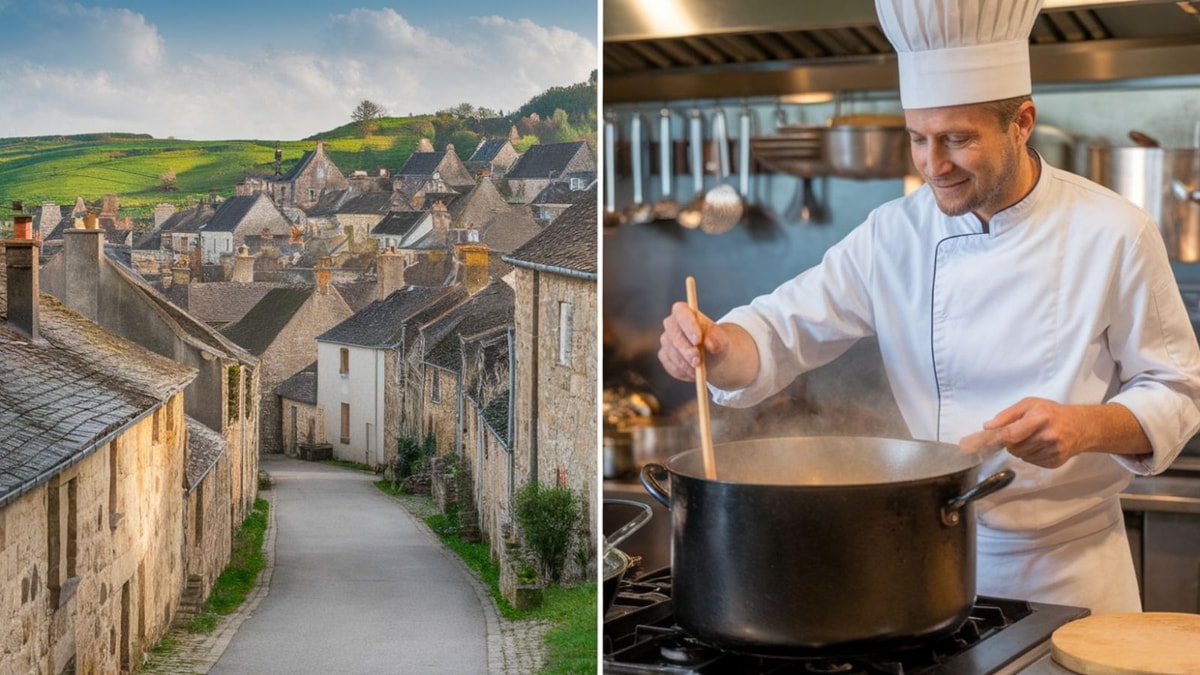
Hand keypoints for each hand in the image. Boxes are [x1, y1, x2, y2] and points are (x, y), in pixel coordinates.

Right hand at [657, 301, 729, 381]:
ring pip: (671, 353)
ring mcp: (665, 340)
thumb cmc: (715, 341)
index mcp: (684, 311)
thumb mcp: (721, 339)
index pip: (681, 312)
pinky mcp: (664, 356)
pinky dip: (682, 372)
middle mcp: (670, 324)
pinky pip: (670, 365)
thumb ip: (717, 339)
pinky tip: (693, 373)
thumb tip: (710, 345)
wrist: (711, 355)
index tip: (698, 340)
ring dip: (686, 364)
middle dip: (686, 350)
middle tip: (698, 362)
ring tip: (700, 371)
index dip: (688, 325)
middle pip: (673, 335)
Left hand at [958, 397, 1090, 468]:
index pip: (1009, 433)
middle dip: (1010, 440)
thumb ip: (1008, 415)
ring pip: (1019, 455)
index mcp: (1039, 418)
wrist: (1082, 426)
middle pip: (1012, 446)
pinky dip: (1030, 454)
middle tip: (1022, 431)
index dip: (987, 440)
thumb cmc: (1052, 412)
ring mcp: (1052, 451)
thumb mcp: (1030, 404)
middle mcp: (1047, 436)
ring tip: (1034, 436)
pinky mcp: (1054, 462)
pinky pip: (1030, 461)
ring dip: (1020, 448)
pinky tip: (1040, 445)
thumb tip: (987, 426)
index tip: (968, 446)